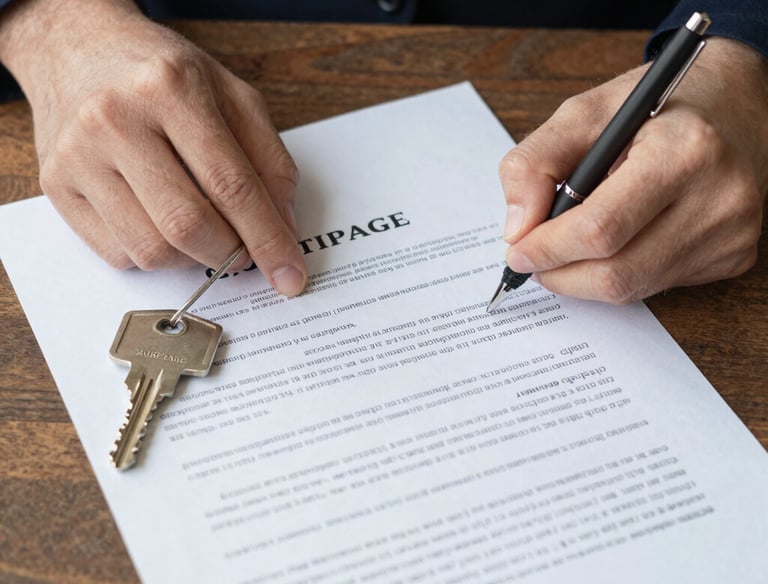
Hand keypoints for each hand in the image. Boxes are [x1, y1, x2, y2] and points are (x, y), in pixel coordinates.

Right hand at [0, 0, 306, 294]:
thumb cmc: (163, 75)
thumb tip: (284, 232)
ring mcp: (78, 156)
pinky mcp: (57, 185)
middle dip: (230, 254)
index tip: (290, 275)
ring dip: (193, 259)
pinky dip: (154, 255)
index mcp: (170, 89)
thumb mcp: (234, 96)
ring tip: (204, 230)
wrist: (78, 47)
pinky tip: (162, 223)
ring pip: (151, 250)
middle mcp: (115, 120)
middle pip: (187, 225)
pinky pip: (118, 254)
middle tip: (245, 250)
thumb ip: (270, 163)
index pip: (231, 185)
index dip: (267, 239)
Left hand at [499, 38, 767, 303]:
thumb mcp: (583, 113)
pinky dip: (618, 273)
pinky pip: (655, 286)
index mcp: (682, 152)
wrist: (735, 104)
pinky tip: (615, 242)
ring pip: (632, 289)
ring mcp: (730, 234)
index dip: (548, 249)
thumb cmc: (656, 107)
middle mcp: (718, 199)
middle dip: (559, 273)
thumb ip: (534, 164)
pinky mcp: (732, 257)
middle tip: (532, 258)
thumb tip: (516, 230)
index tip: (516, 251)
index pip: (600, 229)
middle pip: (615, 273)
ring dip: (583, 278)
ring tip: (565, 249)